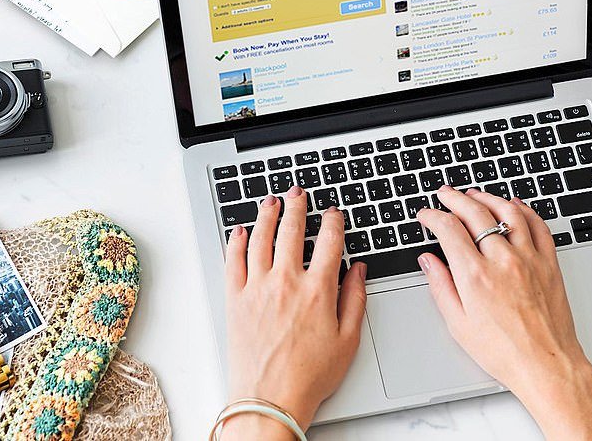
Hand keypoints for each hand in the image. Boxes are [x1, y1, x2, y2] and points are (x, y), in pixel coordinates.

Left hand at [221, 186, 366, 439]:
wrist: (270, 398)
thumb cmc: (309, 376)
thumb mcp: (348, 340)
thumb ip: (355, 299)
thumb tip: (358, 271)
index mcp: (317, 290)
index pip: (329, 242)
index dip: (333, 222)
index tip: (333, 213)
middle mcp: (286, 282)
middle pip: (291, 231)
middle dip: (296, 207)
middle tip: (297, 193)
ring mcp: (257, 287)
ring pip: (260, 238)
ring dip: (266, 215)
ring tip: (271, 201)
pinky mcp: (235, 298)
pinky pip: (233, 260)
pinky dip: (237, 242)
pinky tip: (241, 231)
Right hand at [417, 186, 591, 439]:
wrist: (546, 366)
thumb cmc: (504, 351)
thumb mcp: (457, 323)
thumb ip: (440, 286)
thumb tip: (428, 261)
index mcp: (475, 275)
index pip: (448, 228)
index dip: (433, 215)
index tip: (426, 215)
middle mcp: (502, 260)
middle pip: (475, 212)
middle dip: (455, 198)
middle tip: (445, 194)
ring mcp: (528, 259)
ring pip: (507, 211)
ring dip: (488, 197)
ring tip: (475, 194)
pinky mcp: (548, 264)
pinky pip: (538, 226)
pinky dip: (524, 210)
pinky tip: (515, 205)